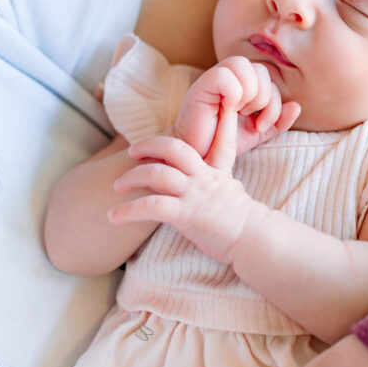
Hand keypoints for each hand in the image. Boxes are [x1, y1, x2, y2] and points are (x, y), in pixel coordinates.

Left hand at [110, 126, 261, 261]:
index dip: (190, 129)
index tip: (172, 127)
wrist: (254, 238)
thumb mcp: (232, 192)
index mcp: (213, 172)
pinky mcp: (186, 213)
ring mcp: (194, 194)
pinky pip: (151, 206)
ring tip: (117, 185)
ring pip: (156, 173)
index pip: (203, 141)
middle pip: (172, 147)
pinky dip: (128, 210)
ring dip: (131, 177)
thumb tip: (209, 182)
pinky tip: (113, 216)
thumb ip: (217, 182)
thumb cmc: (244, 223)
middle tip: (132, 151)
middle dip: (148, 145)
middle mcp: (202, 177)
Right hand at [174, 56, 299, 158]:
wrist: (198, 157)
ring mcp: (214, 79)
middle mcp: (230, 77)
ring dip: (249, 93)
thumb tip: (297, 106)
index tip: (260, 125)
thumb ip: (277, 121)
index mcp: (244, 84)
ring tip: (239, 112)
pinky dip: (232, 94)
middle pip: (260, 68)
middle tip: (250, 117)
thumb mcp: (256, 134)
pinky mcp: (200, 87)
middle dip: (264, 98)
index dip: (274, 103)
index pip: (271, 78)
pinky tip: (227, 109)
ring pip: (243, 65)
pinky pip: (224, 75)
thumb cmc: (222, 142)